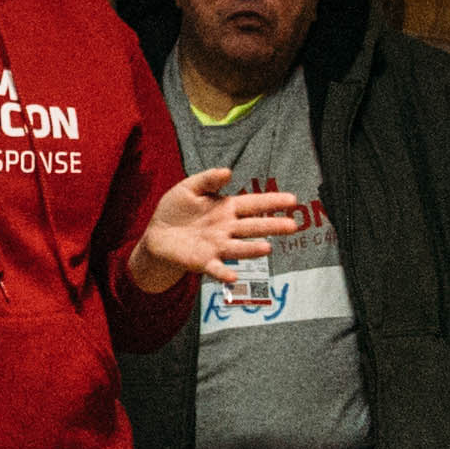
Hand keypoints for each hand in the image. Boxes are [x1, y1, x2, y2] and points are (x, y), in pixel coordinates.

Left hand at [131, 166, 306, 296]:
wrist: (157, 234)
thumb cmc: (176, 209)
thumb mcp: (190, 187)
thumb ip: (208, 179)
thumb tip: (228, 171)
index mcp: (227, 208)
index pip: (254, 204)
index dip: (272, 202)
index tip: (292, 200)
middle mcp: (227, 229)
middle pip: (253, 227)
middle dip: (272, 226)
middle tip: (293, 226)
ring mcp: (217, 246)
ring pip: (239, 248)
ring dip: (252, 249)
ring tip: (267, 248)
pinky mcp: (203, 261)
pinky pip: (216, 268)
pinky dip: (224, 273)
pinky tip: (233, 277)